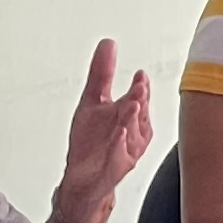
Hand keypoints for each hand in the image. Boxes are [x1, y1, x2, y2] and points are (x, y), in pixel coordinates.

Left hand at [52, 40, 155, 222]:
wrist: (82, 180)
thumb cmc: (91, 143)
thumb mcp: (91, 101)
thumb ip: (101, 73)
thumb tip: (108, 43)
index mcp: (128, 116)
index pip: (138, 98)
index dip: (140, 87)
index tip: (140, 74)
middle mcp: (131, 133)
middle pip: (138, 114)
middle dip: (140, 100)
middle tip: (139, 85)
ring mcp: (124, 152)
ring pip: (132, 134)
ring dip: (133, 120)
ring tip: (132, 104)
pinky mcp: (114, 169)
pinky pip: (118, 157)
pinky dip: (119, 145)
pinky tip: (119, 133)